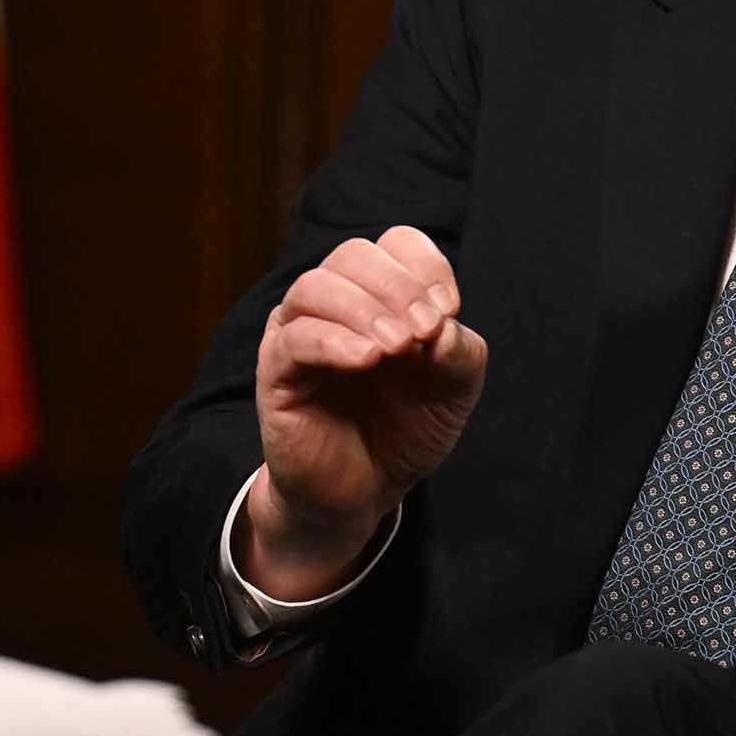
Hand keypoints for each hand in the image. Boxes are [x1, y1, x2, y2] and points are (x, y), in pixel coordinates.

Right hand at [247, 227, 487, 598]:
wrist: (365, 492)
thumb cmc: (403, 431)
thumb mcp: (452, 390)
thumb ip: (459, 351)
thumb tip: (441, 326)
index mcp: (378, 296)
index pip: (394, 243)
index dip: (426, 266)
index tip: (449, 310)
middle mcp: (334, 305)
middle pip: (353, 255)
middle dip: (396, 286)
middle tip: (422, 332)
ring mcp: (299, 334)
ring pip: (316, 287)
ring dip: (363, 309)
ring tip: (396, 348)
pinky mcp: (277, 372)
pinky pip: (296, 339)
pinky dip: (335, 341)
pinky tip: (367, 360)